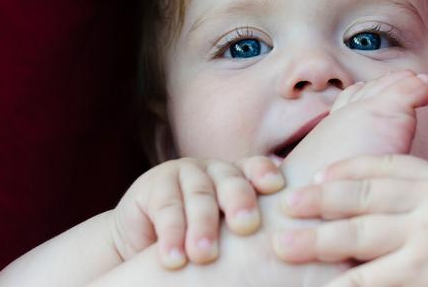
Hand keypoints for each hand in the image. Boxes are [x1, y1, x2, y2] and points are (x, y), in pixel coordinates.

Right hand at [111, 156, 283, 268]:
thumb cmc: (196, 245)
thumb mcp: (225, 236)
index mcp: (236, 179)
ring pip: (198, 195)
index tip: (275, 186)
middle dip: (239, 202)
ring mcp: (181, 173)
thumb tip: (285, 248)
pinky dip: (171, 235)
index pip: (254, 169)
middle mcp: (212, 171)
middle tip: (246, 226)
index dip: (264, 173)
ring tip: (203, 255)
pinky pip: (166, 208)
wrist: (142, 244)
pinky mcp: (152, 184)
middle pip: (230, 181)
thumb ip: (247, 234)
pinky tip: (174, 258)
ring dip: (202, 226)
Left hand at [272, 154, 427, 286]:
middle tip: (284, 207)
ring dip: (318, 242)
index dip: (341, 171)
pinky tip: (322, 282)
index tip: (310, 178)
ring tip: (286, 247)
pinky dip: (345, 281)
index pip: (379, 167)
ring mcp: (426, 246)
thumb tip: (329, 175)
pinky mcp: (421, 280)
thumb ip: (399, 178)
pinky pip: (371, 279)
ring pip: (361, 238)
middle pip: (363, 199)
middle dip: (318, 202)